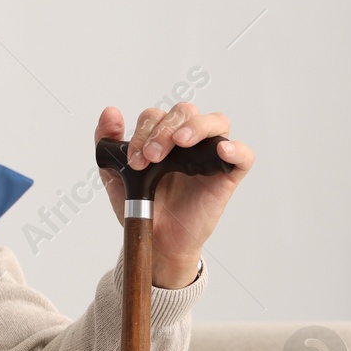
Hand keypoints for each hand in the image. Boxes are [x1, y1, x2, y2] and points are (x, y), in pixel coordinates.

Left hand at [95, 104, 253, 286]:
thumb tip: (110, 112)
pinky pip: (243, 156)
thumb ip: (107, 142)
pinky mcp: (227, 176)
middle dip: (164, 129)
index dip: (143, 131)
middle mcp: (188, 140)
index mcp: (162, 136)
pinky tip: (221, 150)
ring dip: (196, 127)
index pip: (156, 116)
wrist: (156, 239)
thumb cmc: (142, 204)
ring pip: (216, 122)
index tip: (134, 159)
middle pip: (184, 112)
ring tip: (180, 142)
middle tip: (151, 156)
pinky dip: (236, 148)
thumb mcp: (116, 173)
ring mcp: (209, 155)